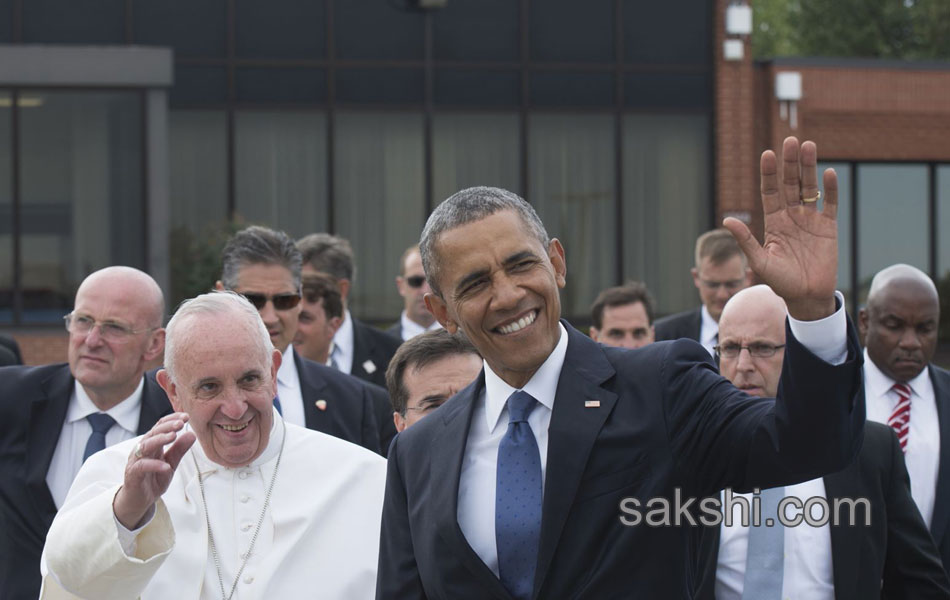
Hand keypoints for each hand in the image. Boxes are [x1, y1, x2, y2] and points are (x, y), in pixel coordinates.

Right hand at [113, 413, 195, 529]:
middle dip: (167, 427)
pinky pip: (142, 466)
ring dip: (160, 439)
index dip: (172, 420)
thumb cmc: (154, 478)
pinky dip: (155, 465)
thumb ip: (179, 449)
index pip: (160, 426)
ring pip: (145, 446)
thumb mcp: (171, 463)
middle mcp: (142, 449)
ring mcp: (136, 460)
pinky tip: (166, 466)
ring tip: (173, 436)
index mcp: (152, 444)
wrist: (140, 499)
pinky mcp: (133, 474)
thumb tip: (192, 434)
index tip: (186, 416)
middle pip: (153, 433)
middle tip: (181, 423)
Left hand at [723, 137, 837, 320]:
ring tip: (808, 146)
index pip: (770, 192)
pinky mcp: (828, 228)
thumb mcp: (759, 262)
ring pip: (809, 188)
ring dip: (809, 168)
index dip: (769, 173)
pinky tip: (828, 173)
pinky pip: (830, 204)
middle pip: (790, 184)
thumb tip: (727, 220)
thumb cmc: (780, 282)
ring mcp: (811, 220)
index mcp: (774, 222)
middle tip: (790, 140)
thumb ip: (746, 240)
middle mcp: (791, 216)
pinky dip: (830, 190)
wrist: (807, 296)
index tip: (767, 154)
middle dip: (790, 163)